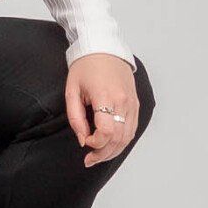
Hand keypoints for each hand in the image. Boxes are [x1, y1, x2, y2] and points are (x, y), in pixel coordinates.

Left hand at [66, 54, 139, 168]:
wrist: (104, 48)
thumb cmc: (85, 67)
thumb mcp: (72, 91)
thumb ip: (75, 117)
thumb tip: (82, 139)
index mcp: (106, 97)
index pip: (107, 132)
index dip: (96, 144)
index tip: (85, 142)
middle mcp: (124, 102)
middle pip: (119, 138)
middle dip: (103, 153)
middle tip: (89, 159)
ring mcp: (132, 103)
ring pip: (128, 136)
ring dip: (114, 150)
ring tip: (99, 156)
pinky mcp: (136, 103)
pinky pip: (132, 128)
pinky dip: (122, 141)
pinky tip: (111, 145)